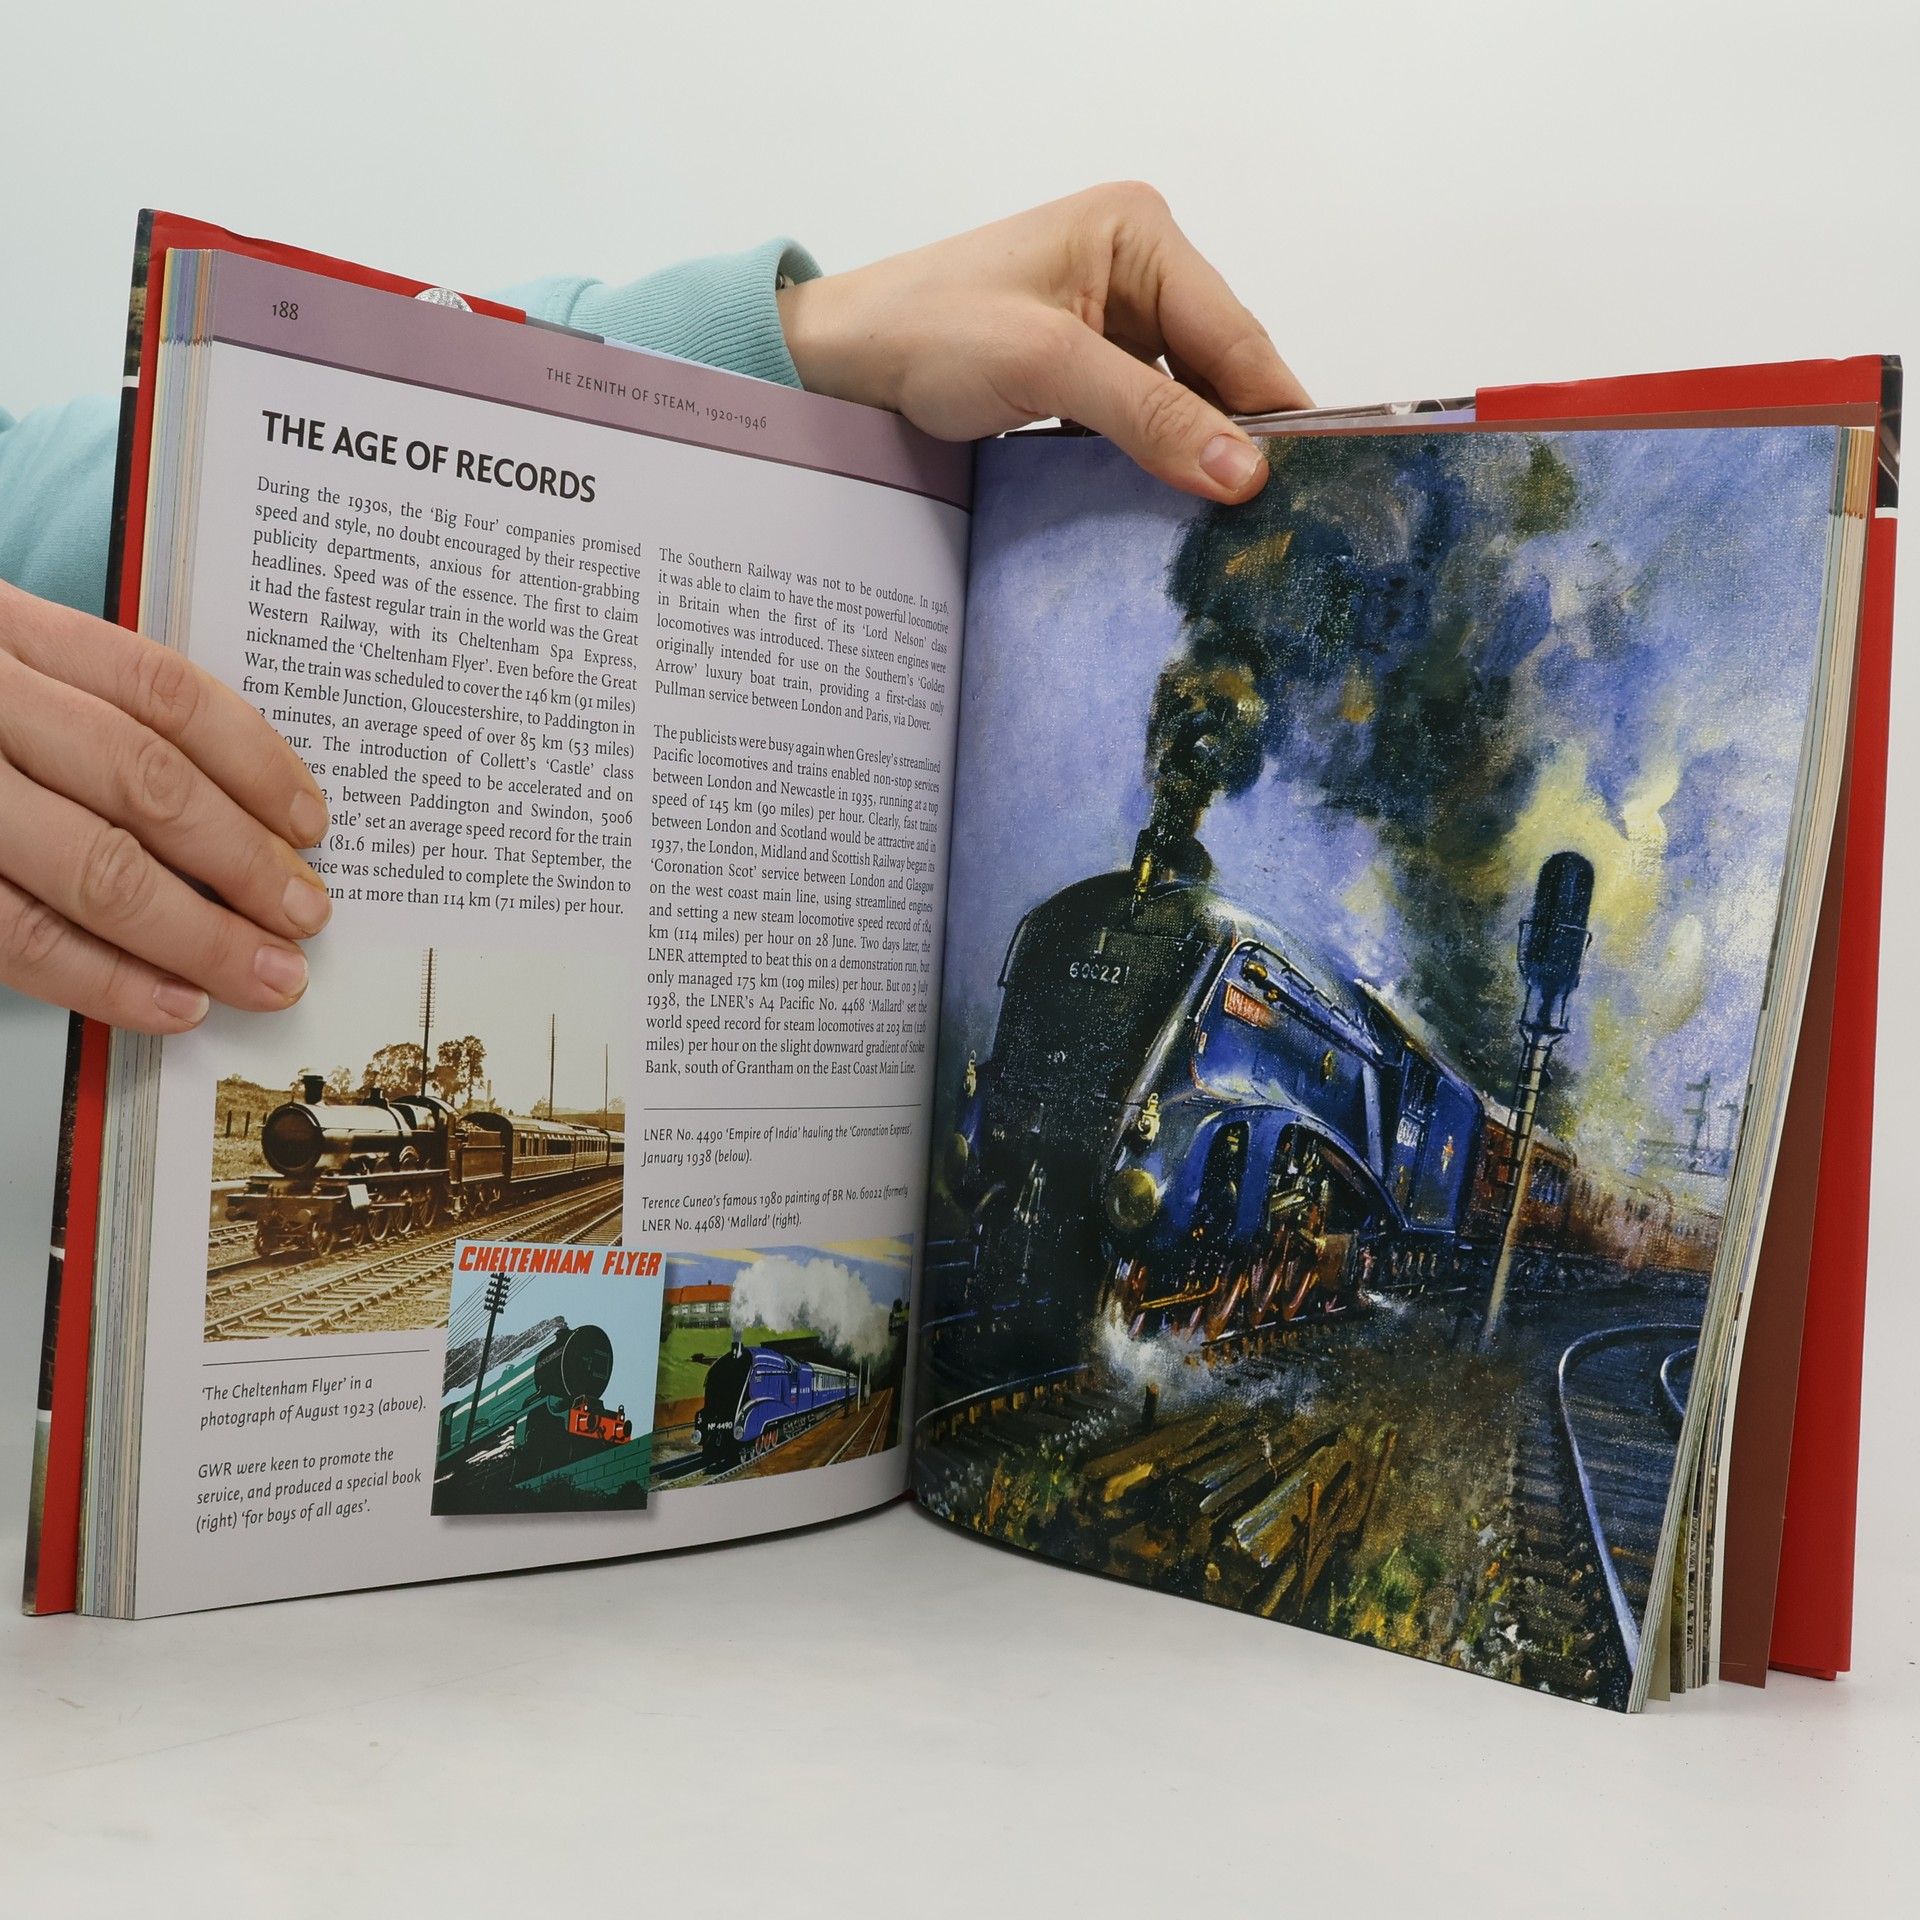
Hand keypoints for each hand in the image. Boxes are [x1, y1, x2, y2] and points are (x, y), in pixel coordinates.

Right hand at [0, 578, 329, 1031]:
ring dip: (196, 935)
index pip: (160, 691)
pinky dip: (104, 978)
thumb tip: (244, 816)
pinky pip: (14, 934)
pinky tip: (170, 1002)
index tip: (312, 822)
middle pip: (145, 786)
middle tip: (305, 917)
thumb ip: (85, 714)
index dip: (254, 762)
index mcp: (4, 632)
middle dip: (244, 864)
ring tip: (263, 973)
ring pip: (92, 867)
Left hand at [778, 182, 1309, 500]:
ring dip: (1194, 455)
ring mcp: (1109, 319)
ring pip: (1183, 399)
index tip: (1310, 481)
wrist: (838, 362)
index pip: (1234, 332)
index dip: (1273, 409)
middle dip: (1235, 436)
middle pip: (1216, 367)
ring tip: (1228, 524)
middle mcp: (1135, 266)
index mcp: (1139, 232)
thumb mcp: (1048, 366)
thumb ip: (1151, 415)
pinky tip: (1168, 507)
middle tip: (1271, 519)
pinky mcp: (1083, 367)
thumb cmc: (926, 331)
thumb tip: (1242, 471)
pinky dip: (1153, 459)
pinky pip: (1142, 418)